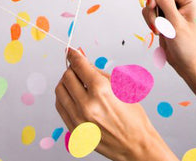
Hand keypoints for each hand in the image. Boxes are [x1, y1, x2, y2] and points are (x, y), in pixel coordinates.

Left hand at [55, 49, 176, 160]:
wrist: (136, 145)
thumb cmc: (133, 118)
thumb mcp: (121, 87)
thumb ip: (98, 73)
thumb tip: (83, 62)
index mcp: (100, 90)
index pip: (79, 66)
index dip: (73, 55)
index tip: (71, 52)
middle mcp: (87, 105)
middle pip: (66, 77)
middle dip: (71, 69)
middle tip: (78, 70)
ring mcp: (78, 119)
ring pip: (59, 91)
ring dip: (66, 83)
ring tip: (76, 84)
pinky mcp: (74, 130)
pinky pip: (60, 107)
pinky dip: (64, 97)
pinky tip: (73, 96)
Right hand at [142, 0, 195, 80]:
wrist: (187, 64)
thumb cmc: (188, 47)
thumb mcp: (176, 24)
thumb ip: (165, 2)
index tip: (152, 5)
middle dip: (152, 5)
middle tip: (157, 20)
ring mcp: (171, 6)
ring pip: (150, 1)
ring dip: (151, 16)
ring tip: (160, 29)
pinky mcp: (163, 14)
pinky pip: (149, 11)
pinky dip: (150, 20)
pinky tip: (159, 30)